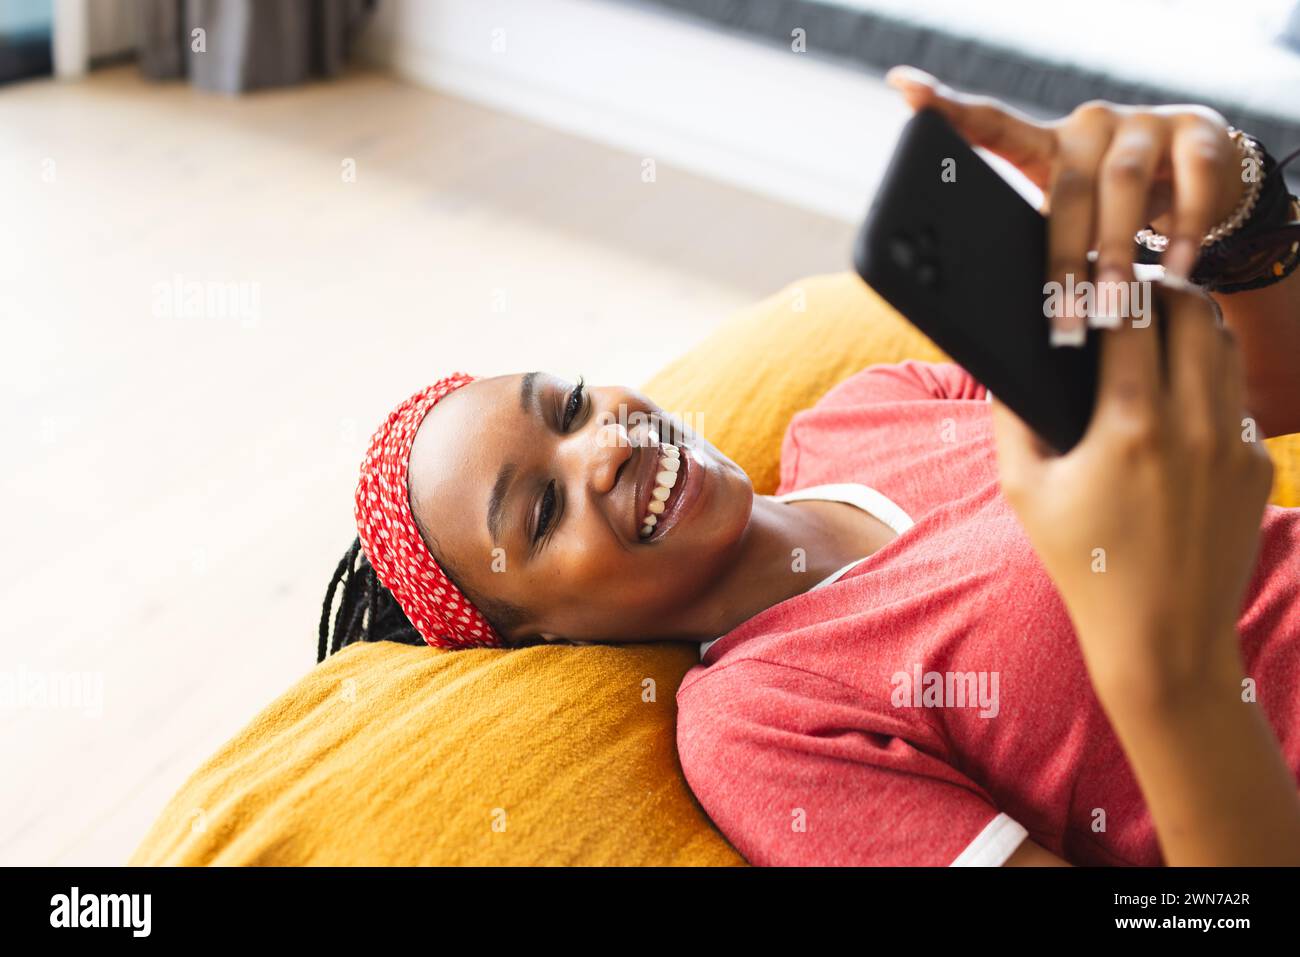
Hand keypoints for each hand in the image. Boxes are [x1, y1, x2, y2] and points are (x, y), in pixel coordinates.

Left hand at [886, 66, 1248, 340]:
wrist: (1208, 177)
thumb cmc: (1115, 211)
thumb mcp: (1074, 221)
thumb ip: (1039, 248)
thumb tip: (991, 326)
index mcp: (1047, 146)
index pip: (993, 126)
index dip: (950, 108)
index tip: (906, 90)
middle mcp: (1091, 125)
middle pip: (1067, 190)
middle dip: (1060, 264)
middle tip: (1059, 323)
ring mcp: (1147, 123)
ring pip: (1124, 186)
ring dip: (1116, 255)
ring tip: (1113, 310)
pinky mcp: (1201, 135)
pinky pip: (1192, 185)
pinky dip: (1182, 235)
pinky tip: (1175, 275)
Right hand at [990, 279, 1273, 708]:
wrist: (1162, 637)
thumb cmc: (1084, 564)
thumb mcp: (1024, 492)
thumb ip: (1011, 421)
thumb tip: (1009, 368)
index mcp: (1131, 424)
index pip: (1131, 315)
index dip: (1114, 280)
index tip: (1099, 266)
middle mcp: (1194, 424)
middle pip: (1194, 311)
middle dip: (1162, 288)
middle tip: (1135, 286)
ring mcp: (1236, 444)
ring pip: (1226, 347)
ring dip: (1196, 323)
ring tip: (1163, 324)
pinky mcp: (1260, 466)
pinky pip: (1238, 399)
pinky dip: (1210, 382)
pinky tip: (1180, 401)